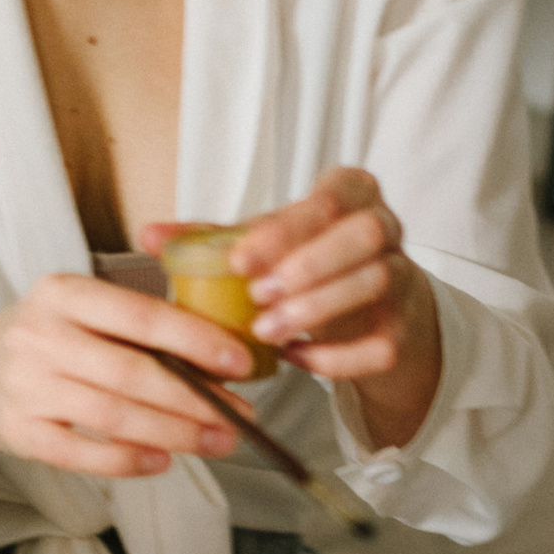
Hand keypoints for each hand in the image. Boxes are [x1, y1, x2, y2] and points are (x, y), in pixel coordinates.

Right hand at [0, 281, 249, 480]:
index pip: (141, 317)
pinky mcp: (18, 432)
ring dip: (175, 434)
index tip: (241, 361)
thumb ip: (136, 322)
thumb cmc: (41, 339)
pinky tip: (162, 462)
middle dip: (197, 400)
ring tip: (217, 442)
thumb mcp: (77, 309)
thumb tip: (220, 354)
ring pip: (114, 416)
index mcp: (63, 293)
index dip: (197, 341)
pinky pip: (82, 454)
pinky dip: (127, 461)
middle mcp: (41, 336)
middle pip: (133, 374)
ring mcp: (26, 387)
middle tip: (240, 417)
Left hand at [181, 169, 442, 452]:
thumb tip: (150, 235)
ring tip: (268, 331)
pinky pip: (381, 344)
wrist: (367, 311)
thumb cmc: (309, 263)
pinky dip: (336, 358)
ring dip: (317, 309)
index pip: (328, 198)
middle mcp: (385, 229)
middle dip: (310, 265)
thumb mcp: (264, 243)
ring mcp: (402, 279)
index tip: (240, 261)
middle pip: (366, 233)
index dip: (285, 230)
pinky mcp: (403, 330)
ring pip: (377, 282)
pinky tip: (297, 359)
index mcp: (350, 194)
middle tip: (258, 297)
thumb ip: (210, 238)